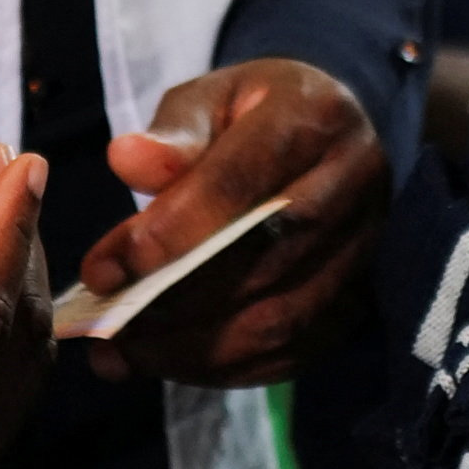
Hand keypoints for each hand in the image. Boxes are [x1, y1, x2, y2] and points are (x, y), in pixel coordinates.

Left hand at [77, 60, 383, 388]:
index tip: (102, 270)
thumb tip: (126, 160)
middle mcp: (354, 184)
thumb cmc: (257, 114)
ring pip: (282, 319)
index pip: (237, 185)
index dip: (168, 235)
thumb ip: (173, 134)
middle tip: (107, 326)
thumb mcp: (212, 99)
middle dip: (175, 302)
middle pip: (263, 261)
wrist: (333, 134)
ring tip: (126, 355)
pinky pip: (296, 351)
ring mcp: (366, 248)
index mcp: (313, 118)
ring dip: (196, 349)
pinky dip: (228, 369)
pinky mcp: (361, 296)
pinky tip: (170, 365)